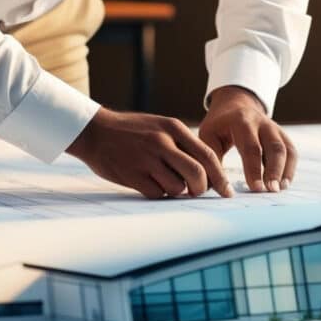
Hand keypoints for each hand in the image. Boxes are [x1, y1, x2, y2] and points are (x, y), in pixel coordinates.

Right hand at [66, 108, 232, 199]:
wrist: (94, 131)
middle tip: (197, 192)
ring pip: (178, 187)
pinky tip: (151, 184)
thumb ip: (183, 144)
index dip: (220, 177)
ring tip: (167, 183)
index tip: (226, 191)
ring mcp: (147, 159)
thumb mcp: (160, 127)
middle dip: (202, 189)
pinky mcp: (132, 175)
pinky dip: (159, 194)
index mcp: (173, 128)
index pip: (207, 155)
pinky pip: (158, 193)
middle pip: (197, 174)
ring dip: (178, 191)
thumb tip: (208, 171)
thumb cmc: (132, 132)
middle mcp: (162, 142)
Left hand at [199, 86, 297, 192]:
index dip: (254, 169)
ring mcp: (275, 128)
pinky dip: (289, 169)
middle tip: (271, 191)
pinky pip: (291, 152)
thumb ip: (212, 159)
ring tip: (279, 190)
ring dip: (285, 171)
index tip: (256, 188)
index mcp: (242, 121)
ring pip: (287, 150)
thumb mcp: (208, 135)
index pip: (251, 147)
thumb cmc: (219, 125)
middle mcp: (263, 123)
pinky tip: (283, 184)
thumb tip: (216, 187)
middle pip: (274, 147)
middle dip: (274, 171)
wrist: (235, 105)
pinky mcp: (282, 135)